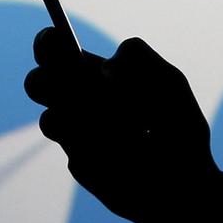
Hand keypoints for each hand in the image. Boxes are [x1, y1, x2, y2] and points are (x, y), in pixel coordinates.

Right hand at [25, 33, 220, 222]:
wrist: (184, 180)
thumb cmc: (179, 126)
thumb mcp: (170, 82)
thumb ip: (138, 58)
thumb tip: (104, 70)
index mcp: (94, 73)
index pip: (55, 50)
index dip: (47, 43)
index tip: (55, 42)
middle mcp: (77, 100)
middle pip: (37, 83)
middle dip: (46, 82)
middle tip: (81, 89)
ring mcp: (74, 132)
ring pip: (52, 119)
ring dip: (86, 120)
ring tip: (128, 129)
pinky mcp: (79, 162)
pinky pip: (78, 150)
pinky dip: (101, 146)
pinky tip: (129, 153)